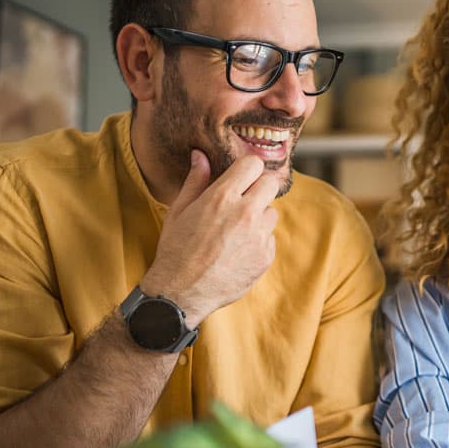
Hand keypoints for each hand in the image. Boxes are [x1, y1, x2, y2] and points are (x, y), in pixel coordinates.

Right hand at [140, 151, 280, 326]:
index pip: (253, 164)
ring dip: (259, 217)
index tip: (242, 177)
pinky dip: (258, 242)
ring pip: (271, 213)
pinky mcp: (265, 256)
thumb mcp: (180, 210)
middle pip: (271, 184)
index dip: (247, 169)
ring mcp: (258, 236)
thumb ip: (196, 181)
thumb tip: (201, 156)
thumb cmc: (176, 249)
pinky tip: (237, 252)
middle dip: (259, 188)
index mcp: (222, 197)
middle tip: (244, 200)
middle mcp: (245, 213)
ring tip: (235, 232)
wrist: (181, 291)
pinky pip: (269, 239)